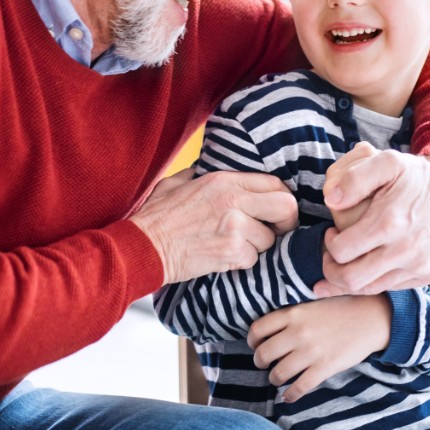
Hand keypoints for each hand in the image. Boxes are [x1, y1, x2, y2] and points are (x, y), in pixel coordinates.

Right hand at [131, 166, 296, 283]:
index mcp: (224, 180)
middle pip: (286, 207)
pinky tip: (223, 256)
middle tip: (275, 231)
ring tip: (234, 245)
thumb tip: (208, 168)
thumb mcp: (178, 182)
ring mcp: (234, 227)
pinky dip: (242, 261)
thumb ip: (201, 174)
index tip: (276, 211)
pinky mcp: (231, 252)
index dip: (282, 198)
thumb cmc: (156, 216)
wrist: (143, 247)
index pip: (274, 183)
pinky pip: (253, 258)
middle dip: (286, 222)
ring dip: (257, 246)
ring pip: (269, 239)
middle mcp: (233, 200)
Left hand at [247, 296, 390, 402]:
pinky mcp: (324, 368)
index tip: (255, 345)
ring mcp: (310, 351)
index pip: (258, 329)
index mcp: (293, 314)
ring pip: (278, 373)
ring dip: (274, 379)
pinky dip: (290, 395)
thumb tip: (272, 331)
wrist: (370, 318)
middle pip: (263, 354)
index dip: (252, 340)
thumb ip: (292, 316)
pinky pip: (299, 387)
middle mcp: (297, 332)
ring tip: (277, 378)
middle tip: (264, 364)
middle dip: (260, 362)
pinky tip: (288, 397)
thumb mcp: (312, 304)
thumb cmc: (341, 309)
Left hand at [315, 153, 429, 295]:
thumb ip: (354, 178)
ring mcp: (419, 266)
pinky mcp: (428, 274)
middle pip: (351, 279)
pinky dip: (375, 279)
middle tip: (332, 254)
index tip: (332, 232)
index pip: (341, 252)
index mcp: (390, 223)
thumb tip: (331, 200)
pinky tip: (370, 263)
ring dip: (351, 277)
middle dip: (332, 270)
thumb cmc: (412, 175)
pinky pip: (391, 287)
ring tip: (348, 259)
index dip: (329, 244)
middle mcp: (406, 250)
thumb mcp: (385, 162)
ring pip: (370, 289)